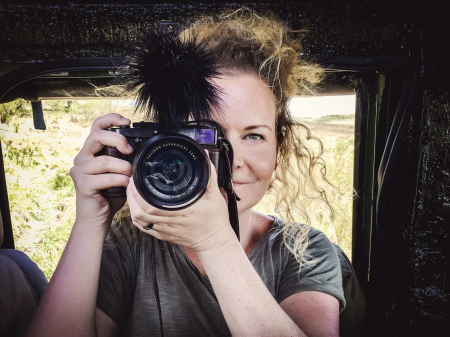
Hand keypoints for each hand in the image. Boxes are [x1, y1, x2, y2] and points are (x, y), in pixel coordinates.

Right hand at [70, 113, 133, 230]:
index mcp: (91, 151)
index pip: (96, 126)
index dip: (111, 119)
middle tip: (130, 150)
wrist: (97, 218)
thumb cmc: (109, 194)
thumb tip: (141, 149)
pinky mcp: (82, 184)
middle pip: (97, 136)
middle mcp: (82, 158)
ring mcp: (80, 170)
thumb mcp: (118, 171)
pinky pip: (106, 177)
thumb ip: (123, 159)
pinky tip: (126, 185)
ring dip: (123, 167)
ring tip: (130, 175)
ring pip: (104, 160)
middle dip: (118, 140)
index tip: (128, 121)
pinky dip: (120, 180)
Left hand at [126, 165, 234, 251]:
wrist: (215, 241)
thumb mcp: (215, 195)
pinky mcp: (163, 236)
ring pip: (140, 221)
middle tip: (131, 182)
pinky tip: (136, 208)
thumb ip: (210, 175)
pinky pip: (144, 228)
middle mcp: (171, 222)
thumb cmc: (216, 219)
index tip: (137, 179)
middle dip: (132, 196)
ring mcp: (166, 230)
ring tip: (132, 192)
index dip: (139, 193)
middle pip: (141, 212)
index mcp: (183, 211)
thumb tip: (205, 156)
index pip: (152, 205)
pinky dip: (137, 217)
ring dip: (132, 206)